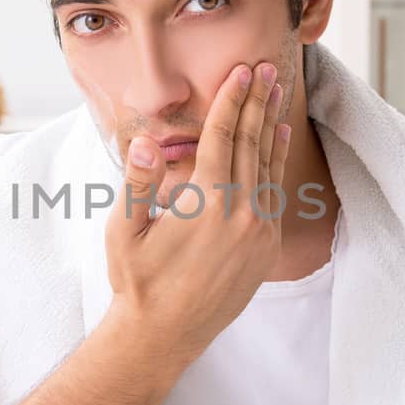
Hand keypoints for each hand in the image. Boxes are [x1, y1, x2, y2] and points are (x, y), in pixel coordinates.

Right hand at [104, 59, 290, 366]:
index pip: (224, 138)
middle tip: (268, 68)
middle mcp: (241, 214)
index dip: (232, 101)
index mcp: (207, 203)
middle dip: (258, 103)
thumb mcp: (125, 231)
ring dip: (271, 126)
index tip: (243, 71)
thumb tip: (146, 142)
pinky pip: (274, 193)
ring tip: (277, 94)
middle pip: (252, 144)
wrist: (163, 336)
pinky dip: (277, 162)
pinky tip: (279, 141)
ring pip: (268, 166)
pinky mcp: (264, 248)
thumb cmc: (136, 282)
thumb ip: (138, 183)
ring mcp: (258, 232)